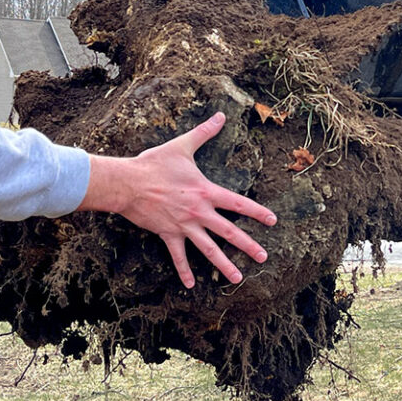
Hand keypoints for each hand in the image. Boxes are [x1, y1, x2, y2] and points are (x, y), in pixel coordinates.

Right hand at [82, 112, 276, 288]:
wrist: (128, 182)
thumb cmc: (155, 163)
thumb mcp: (182, 146)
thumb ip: (204, 132)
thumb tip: (221, 115)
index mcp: (207, 191)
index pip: (239, 203)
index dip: (258, 212)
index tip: (273, 222)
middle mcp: (199, 211)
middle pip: (229, 232)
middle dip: (248, 245)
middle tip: (264, 257)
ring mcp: (185, 225)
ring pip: (209, 249)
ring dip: (224, 265)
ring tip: (237, 279)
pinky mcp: (168, 234)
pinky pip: (178, 256)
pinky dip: (184, 271)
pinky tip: (191, 285)